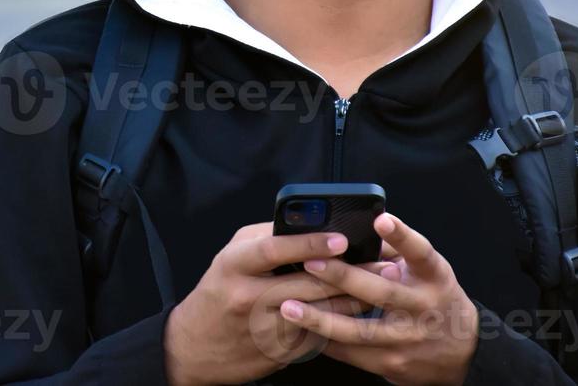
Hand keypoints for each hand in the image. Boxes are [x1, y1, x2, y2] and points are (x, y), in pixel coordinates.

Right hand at [163, 223, 382, 384]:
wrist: (193, 346)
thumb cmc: (218, 291)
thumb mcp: (231, 257)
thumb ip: (265, 240)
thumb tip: (308, 226)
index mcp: (233, 266)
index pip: (274, 250)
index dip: (308, 244)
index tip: (341, 239)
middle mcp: (247, 297)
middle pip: (306, 284)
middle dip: (349, 274)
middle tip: (383, 263)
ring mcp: (264, 328)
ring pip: (319, 313)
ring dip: (354, 299)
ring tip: (383, 286)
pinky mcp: (278, 352)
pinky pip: (316, 334)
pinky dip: (339, 322)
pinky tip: (361, 312)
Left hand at [280, 213, 479, 385]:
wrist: (462, 352)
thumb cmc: (436, 297)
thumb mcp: (428, 270)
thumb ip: (396, 249)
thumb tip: (357, 226)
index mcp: (433, 276)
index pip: (420, 252)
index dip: (401, 235)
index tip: (380, 219)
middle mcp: (422, 307)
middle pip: (382, 293)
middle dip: (343, 278)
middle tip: (310, 262)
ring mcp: (407, 339)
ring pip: (360, 331)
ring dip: (321, 319)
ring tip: (289, 306)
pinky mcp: (392, 363)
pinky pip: (352, 354)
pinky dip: (325, 342)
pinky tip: (301, 331)